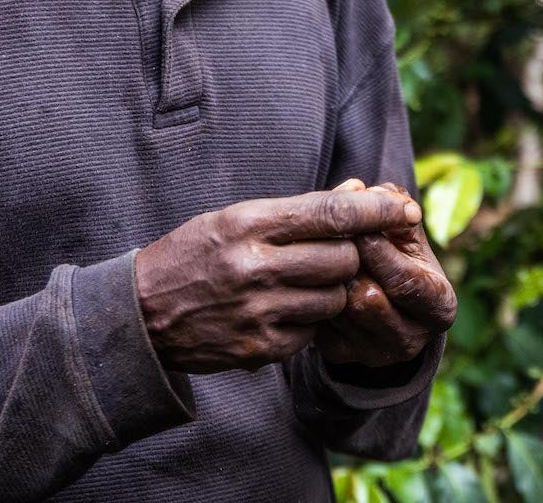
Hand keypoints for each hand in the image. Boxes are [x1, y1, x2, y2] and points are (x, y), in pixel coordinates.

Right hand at [134, 188, 423, 373]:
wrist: (141, 316)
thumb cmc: (193, 255)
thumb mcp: (233, 218)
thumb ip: (294, 212)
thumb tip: (356, 192)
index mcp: (247, 225)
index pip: (329, 213)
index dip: (373, 209)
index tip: (401, 205)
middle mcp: (255, 268)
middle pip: (341, 258)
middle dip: (350, 253)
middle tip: (339, 250)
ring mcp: (259, 313)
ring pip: (334, 298)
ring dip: (332, 289)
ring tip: (304, 281)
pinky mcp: (261, 350)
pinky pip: (313, 331)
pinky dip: (309, 320)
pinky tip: (283, 309)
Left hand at [314, 180, 457, 369]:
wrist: (380, 294)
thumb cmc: (396, 250)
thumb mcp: (404, 229)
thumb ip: (390, 203)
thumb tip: (362, 188)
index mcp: (440, 305)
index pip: (406, 282)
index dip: (378, 251)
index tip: (358, 228)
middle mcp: (413, 339)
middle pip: (367, 299)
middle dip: (347, 265)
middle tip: (330, 238)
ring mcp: (377, 353)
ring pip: (339, 311)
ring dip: (327, 278)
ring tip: (321, 254)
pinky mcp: (344, 357)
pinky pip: (319, 324)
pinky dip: (314, 296)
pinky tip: (315, 277)